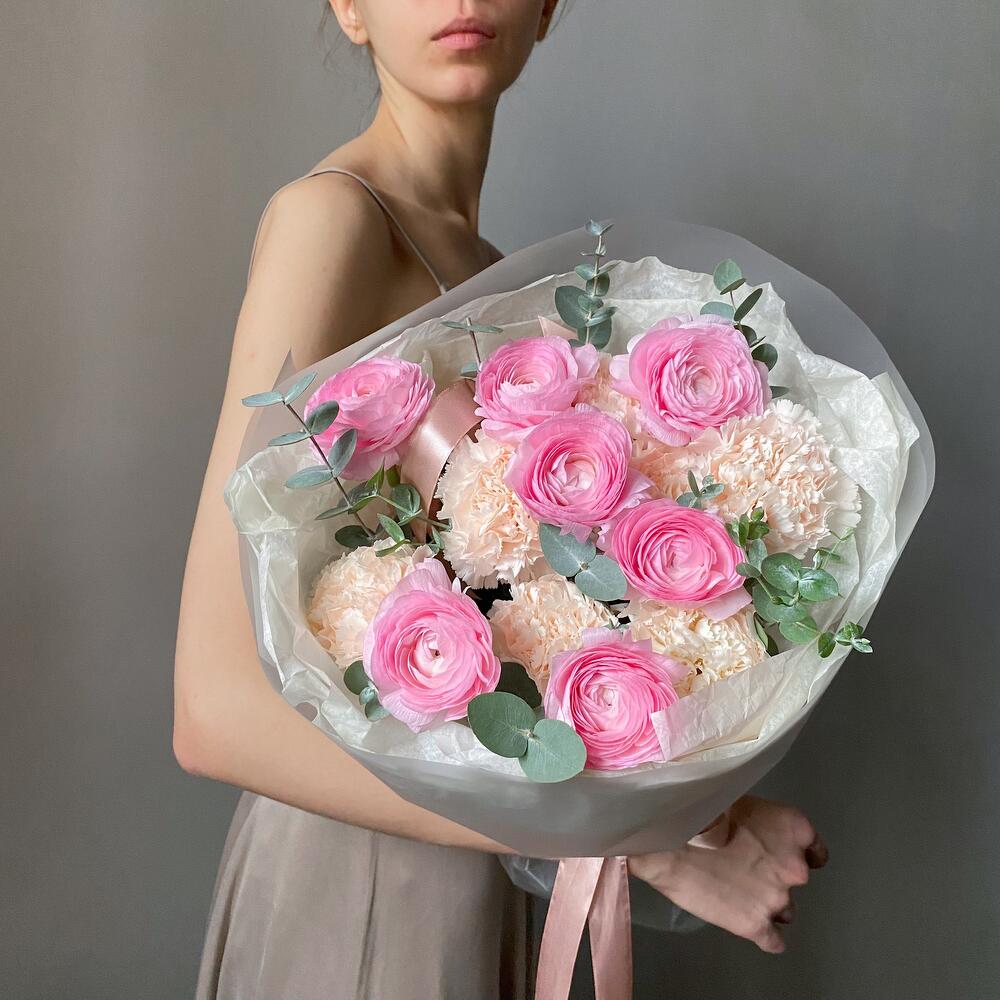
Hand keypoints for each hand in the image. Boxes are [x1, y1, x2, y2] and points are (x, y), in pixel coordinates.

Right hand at [627, 795, 827, 953]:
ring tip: (737, 894)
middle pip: (796, 880)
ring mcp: (778, 899)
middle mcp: (795, 867)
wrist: (670, 842)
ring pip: (785, 911)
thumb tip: (759, 839)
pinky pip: (773, 941)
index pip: (817, 852)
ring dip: (767, 904)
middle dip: (774, 877)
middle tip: (744, 869)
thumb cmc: (701, 813)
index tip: (779, 855)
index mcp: (795, 831)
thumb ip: (763, 828)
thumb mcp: (741, 805)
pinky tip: (744, 921)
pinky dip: (763, 935)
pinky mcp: (757, 926)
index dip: (796, 854)